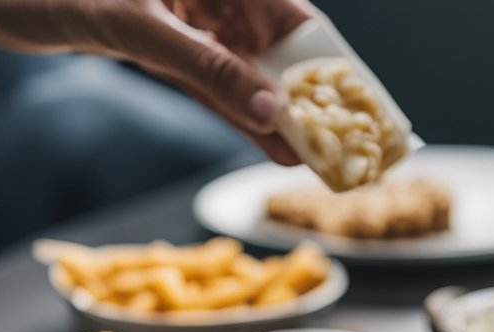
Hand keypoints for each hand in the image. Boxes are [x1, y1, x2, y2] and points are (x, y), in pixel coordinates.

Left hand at [0, 0, 314, 163]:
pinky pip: (213, 87)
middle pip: (274, 44)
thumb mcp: (137, 28)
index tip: (356, 95)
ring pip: (247, 71)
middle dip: (308, 93)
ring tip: (315, 155)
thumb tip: (271, 110)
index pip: (288, 11)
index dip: (326, 55)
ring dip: (277, 115)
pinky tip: (273, 146)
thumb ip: (207, 68)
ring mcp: (185, 20)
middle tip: (343, 138)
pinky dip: (240, 117)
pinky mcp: (163, 48)